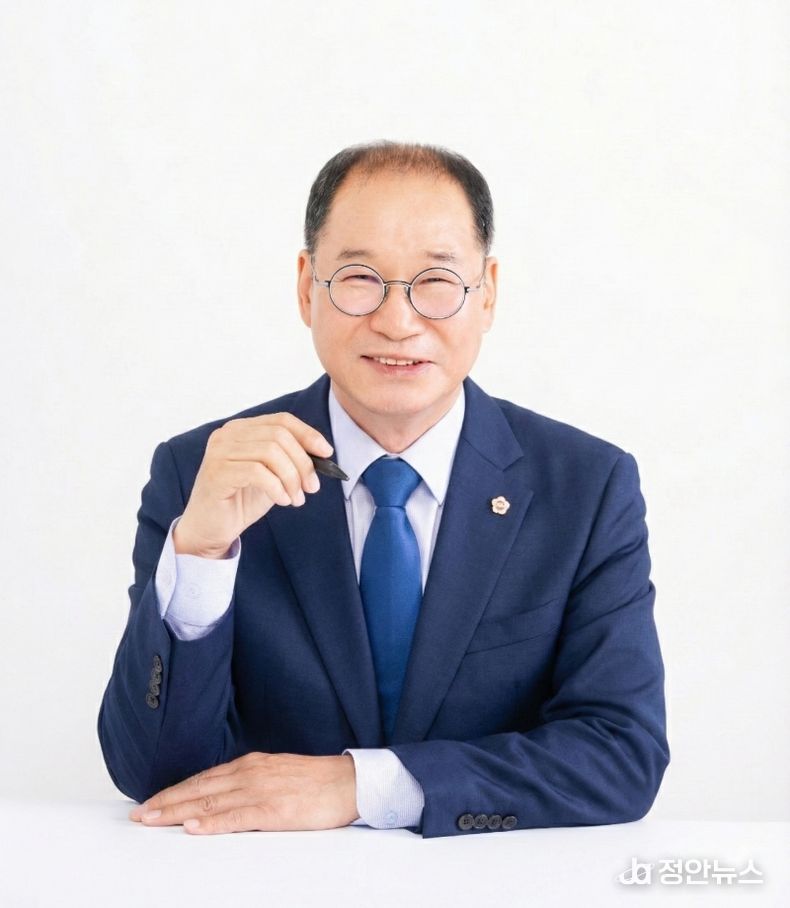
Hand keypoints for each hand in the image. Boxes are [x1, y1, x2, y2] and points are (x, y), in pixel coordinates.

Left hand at [128, 752, 359, 833]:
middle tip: (138, 814)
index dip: (175, 791)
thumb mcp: (277, 775)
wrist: (350, 782)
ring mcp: (261, 789)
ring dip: (178, 812)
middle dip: (166, 802)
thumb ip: (251, 783)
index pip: (203, 779)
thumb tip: (225, 798)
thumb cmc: (317, 782)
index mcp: (251, 765)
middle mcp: (250, 772)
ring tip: (152, 820)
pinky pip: (237, 817)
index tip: (151, 802)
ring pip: (210, 802)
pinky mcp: (274, 809)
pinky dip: (212, 822)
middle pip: (199, 789)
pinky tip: (194, 827)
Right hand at [174, 413, 333, 557]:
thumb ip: (290, 460)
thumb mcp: (273, 476)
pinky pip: (257, 472)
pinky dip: (277, 487)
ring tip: (296, 498)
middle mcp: (227, 434)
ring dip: (292, 478)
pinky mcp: (216, 472)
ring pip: (271, 452)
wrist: (210, 530)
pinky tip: (282, 500)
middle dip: (303, 462)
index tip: (327, 453)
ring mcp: (219, 452)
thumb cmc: (241, 501)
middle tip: (312, 487)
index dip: (308, 434)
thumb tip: (322, 454)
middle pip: (279, 435)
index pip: (282, 420)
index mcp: (241, 429)